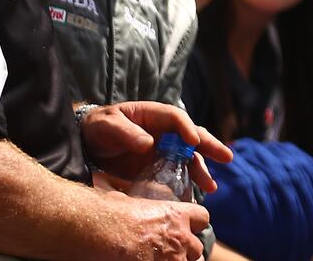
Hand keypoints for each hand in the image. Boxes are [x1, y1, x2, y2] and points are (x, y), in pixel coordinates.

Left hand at [81, 102, 232, 193]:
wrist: (86, 144)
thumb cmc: (98, 127)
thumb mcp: (107, 125)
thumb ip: (126, 133)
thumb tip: (148, 144)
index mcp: (155, 115)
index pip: (177, 118)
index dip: (187, 128)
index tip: (193, 141)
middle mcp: (164, 132)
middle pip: (192, 137)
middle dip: (210, 147)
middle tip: (226, 158)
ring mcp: (162, 150)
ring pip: (188, 158)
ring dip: (201, 170)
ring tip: (211, 187)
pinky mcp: (157, 166)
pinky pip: (176, 174)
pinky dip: (185, 184)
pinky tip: (191, 197)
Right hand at [103, 190, 209, 260]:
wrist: (97, 230)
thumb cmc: (109, 213)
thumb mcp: (130, 200)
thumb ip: (140, 206)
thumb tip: (123, 198)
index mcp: (176, 215)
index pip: (202, 218)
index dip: (194, 224)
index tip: (187, 229)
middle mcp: (180, 237)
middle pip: (197, 248)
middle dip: (187, 251)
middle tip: (173, 253)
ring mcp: (172, 258)